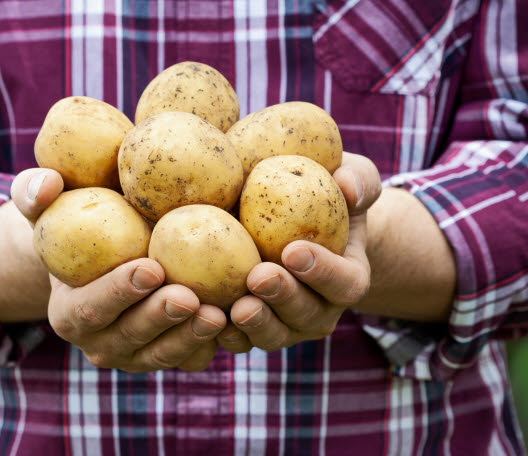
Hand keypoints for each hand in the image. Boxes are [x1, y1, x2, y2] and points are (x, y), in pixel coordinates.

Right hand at [10, 168, 226, 371]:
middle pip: (130, 337)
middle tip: (188, 295)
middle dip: (160, 319)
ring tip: (219, 312)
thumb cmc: (76, 224)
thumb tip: (47, 183)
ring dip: (190, 337)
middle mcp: (98, 344)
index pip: (90, 307)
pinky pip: (190, 360)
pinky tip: (235, 322)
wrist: (105, 259)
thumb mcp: (48, 207)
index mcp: (67, 314)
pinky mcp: (167, 358)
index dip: (118, 292)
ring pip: (162, 355)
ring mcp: (134, 357)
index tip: (151, 266)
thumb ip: (35, 192)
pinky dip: (211, 344)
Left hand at [217, 152, 382, 352]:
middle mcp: (320, 310)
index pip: (344, 282)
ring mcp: (286, 325)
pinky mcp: (251, 330)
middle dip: (283, 298)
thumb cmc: (321, 194)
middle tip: (259, 276)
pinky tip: (205, 317)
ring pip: (274, 335)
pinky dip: (223, 334)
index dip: (323, 271)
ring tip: (236, 307)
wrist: (287, 224)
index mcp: (348, 278)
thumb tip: (348, 185)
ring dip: (256, 324)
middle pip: (307, 315)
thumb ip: (357, 179)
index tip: (294, 250)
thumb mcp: (347, 177)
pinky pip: (239, 341)